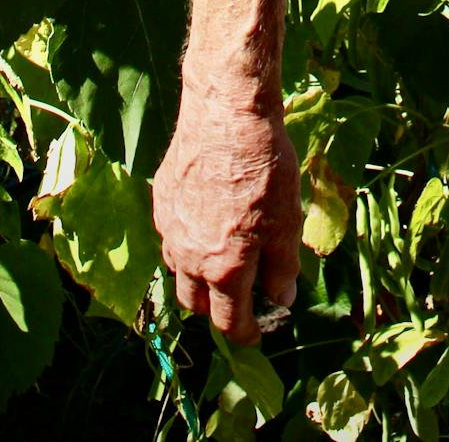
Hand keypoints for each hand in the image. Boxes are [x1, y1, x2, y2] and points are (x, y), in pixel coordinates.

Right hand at [153, 92, 300, 342]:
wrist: (227, 116)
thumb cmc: (264, 170)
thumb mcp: (287, 223)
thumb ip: (282, 268)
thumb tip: (282, 298)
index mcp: (223, 270)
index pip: (228, 321)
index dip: (245, 332)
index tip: (256, 332)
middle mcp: (189, 257)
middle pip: (195, 303)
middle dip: (215, 309)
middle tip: (236, 297)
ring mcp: (170, 228)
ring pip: (177, 270)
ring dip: (196, 276)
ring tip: (218, 260)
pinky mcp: (161, 198)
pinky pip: (169, 234)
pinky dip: (184, 240)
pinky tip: (202, 221)